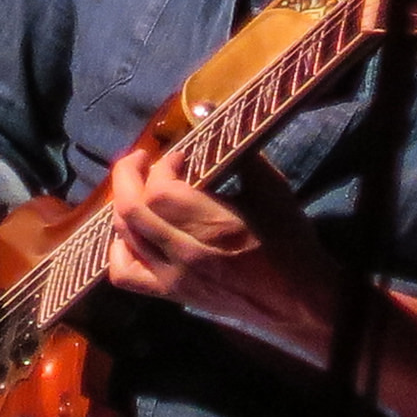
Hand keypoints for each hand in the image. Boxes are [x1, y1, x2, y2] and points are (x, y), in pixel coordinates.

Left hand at [105, 146, 333, 347]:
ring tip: (136, 188)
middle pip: (132, 209)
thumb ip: (240, 155)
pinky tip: (132, 233)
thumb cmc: (288, 242)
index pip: (161, 190)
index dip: (163, 166)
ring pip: (124, 235)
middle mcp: (185, 253)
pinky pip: (124, 274)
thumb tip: (210, 115)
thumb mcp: (273, 190)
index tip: (179, 155)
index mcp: (214, 226)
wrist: (298, 301)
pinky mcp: (170, 295)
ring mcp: (173, 278)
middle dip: (128, 174)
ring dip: (123, 203)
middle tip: (140, 159)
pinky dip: (118, 249)